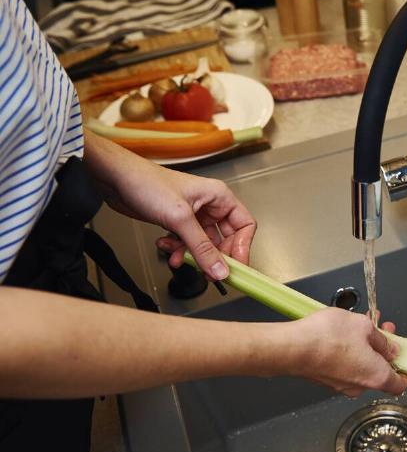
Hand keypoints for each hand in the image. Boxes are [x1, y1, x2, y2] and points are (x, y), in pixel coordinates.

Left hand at [84, 131, 255, 279]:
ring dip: (192, 255)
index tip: (235, 267)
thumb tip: (221, 270)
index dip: (243, 247)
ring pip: (204, 244)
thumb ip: (202, 248)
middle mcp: (210, 205)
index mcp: (219, 197)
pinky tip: (166, 248)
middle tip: (208, 272)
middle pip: (226, 239)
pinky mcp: (178, 222)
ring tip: (179, 260)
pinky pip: (187, 243)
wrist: (115, 178)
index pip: (245, 225)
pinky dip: (178, 250)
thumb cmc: (148, 184)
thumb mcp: (180, 219)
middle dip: (214, 256)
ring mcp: (194, 214)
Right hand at [290, 308, 406, 396]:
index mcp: (376, 377)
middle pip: (380, 370)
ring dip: (365, 346)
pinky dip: (349, 351)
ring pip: (361, 365)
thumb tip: (390, 348)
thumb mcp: (364, 327)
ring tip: (362, 324)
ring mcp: (340, 384)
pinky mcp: (325, 378)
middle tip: (383, 329)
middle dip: (383, 348)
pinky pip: (344, 365)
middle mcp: (359, 387)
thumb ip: (381, 339)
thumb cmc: (328, 338)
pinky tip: (345, 332)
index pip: (400, 384)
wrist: (292, 347)